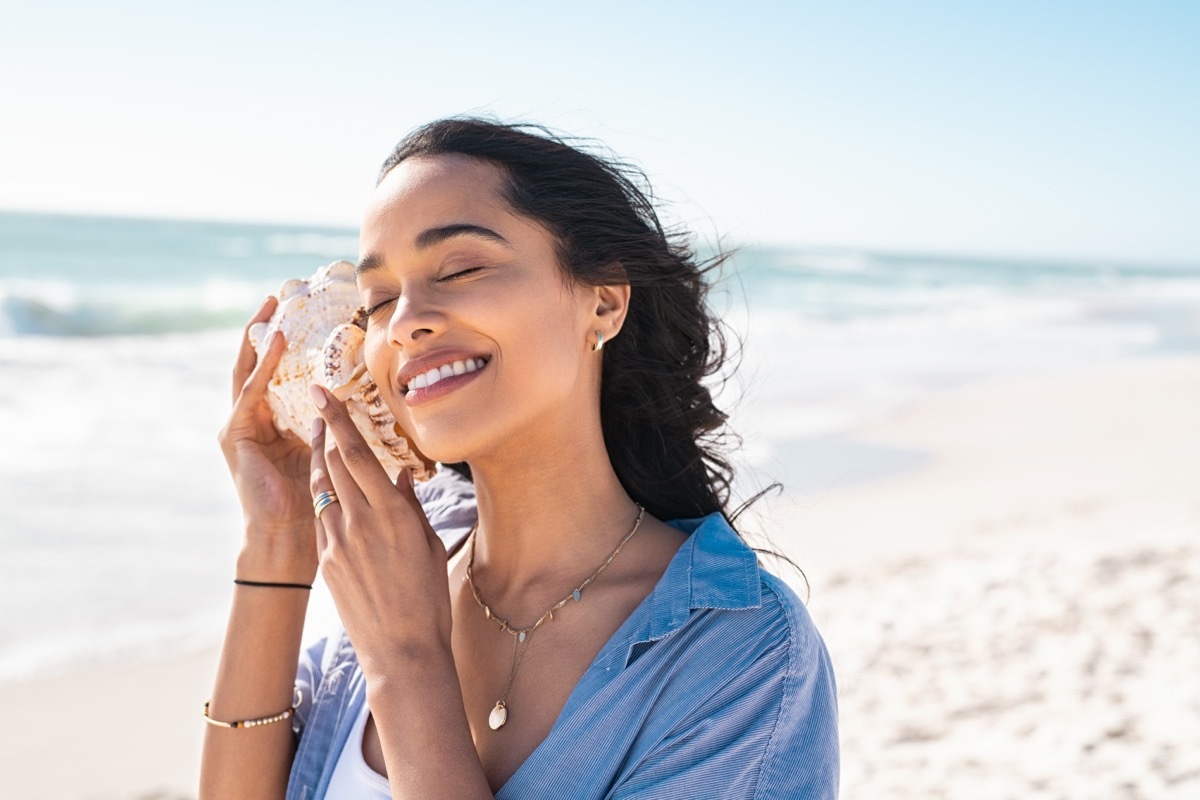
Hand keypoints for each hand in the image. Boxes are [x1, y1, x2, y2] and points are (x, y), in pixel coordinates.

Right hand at [218, 297, 317, 578]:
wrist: (290, 538)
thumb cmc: (316, 502)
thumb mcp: (328, 455)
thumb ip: (335, 431)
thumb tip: (363, 410)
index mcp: (276, 424)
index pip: (279, 374)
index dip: (287, 344)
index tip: (304, 312)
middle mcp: (254, 420)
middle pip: (256, 364)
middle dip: (265, 329)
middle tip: (279, 295)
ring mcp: (240, 426)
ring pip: (248, 370)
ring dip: (259, 337)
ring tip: (272, 306)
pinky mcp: (235, 434)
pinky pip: (251, 391)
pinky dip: (263, 365)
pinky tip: (276, 342)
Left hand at [309, 383, 452, 669]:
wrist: (401, 650)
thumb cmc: (427, 597)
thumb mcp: (428, 545)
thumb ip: (411, 506)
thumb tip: (402, 476)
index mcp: (391, 513)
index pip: (358, 454)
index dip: (338, 420)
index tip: (322, 392)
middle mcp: (359, 522)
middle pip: (334, 463)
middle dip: (325, 432)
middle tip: (318, 405)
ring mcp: (337, 542)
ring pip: (323, 488)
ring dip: (321, 461)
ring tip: (320, 441)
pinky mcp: (327, 562)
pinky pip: (323, 518)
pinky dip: (327, 498)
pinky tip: (331, 492)